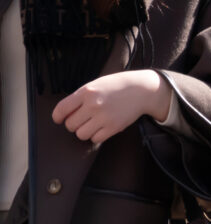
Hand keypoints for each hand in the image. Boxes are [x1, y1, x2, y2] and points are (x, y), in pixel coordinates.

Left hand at [52, 70, 171, 145]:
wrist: (140, 90)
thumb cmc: (116, 87)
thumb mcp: (95, 85)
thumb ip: (80, 98)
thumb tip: (66, 115)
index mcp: (86, 92)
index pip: (62, 109)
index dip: (57, 116)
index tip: (58, 119)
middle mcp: (93, 105)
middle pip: (70, 125)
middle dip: (73, 124)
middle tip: (80, 120)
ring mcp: (104, 117)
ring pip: (81, 134)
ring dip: (84, 131)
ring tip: (91, 125)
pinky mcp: (114, 127)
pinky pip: (95, 139)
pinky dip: (96, 136)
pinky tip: (101, 128)